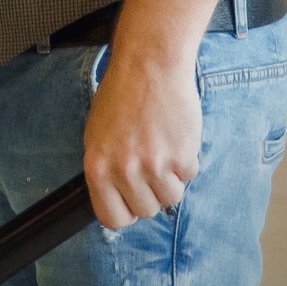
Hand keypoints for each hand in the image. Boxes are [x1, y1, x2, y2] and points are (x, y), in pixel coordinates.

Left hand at [82, 47, 201, 230]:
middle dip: (151, 193)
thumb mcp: (98, 136)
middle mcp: (124, 171)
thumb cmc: (121, 97)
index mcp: (97, 168)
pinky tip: (175, 136)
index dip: (126, 212)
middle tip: (150, 164)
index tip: (132, 201)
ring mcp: (154, 165)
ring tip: (162, 148)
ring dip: (171, 179)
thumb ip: (106, 171)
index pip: (112, 219)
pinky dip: (186, 161)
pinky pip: (189, 176)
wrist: (149, 66)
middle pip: (146, 211)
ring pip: (171, 198)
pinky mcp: (181, 156)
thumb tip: (116, 201)